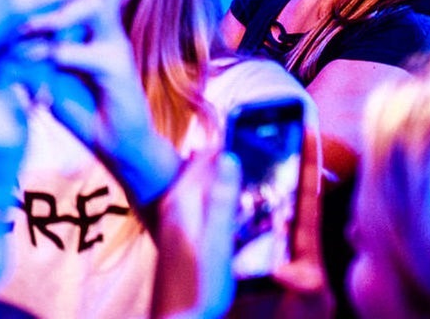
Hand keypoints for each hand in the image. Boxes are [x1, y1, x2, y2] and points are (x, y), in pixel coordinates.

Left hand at [6, 0, 176, 199]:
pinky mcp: (119, 69)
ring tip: (25, 32)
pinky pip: (85, 51)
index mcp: (92, 17)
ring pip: (93, 3)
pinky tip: (37, 75)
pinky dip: (55, 56)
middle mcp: (107, 23)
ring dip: (54, 15)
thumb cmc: (77, 101)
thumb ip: (27, 44)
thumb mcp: (45, 67)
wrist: (116, 142)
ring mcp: (115, 43)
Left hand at [149, 148, 241, 318]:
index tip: (254, 130)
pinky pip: (197, 199)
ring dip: (219, 174)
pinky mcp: (177, 232)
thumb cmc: (199, 286)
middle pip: (199, 167)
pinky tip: (229, 202)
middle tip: (257, 146)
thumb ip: (219, 199)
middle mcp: (172, 204)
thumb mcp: (217, 242)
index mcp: (182, 201)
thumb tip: (227, 156)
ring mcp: (172, 218)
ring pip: (197, 183)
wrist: (177, 318)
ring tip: (249, 168)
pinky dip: (214, 193)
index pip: (205, 157)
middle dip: (224, 155)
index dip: (229, 142)